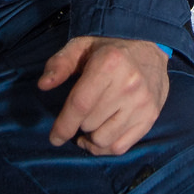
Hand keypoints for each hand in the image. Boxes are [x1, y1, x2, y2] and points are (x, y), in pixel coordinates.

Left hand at [37, 36, 170, 155]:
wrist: (150, 46)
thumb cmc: (108, 48)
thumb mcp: (80, 46)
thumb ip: (59, 64)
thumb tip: (43, 85)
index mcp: (109, 64)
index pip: (80, 104)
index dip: (64, 125)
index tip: (55, 138)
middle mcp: (129, 85)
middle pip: (90, 124)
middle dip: (78, 124)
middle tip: (80, 114)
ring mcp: (142, 103)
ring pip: (104, 140)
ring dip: (91, 138)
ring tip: (89, 127)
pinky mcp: (150, 117)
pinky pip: (121, 147)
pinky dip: (105, 148)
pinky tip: (100, 137)